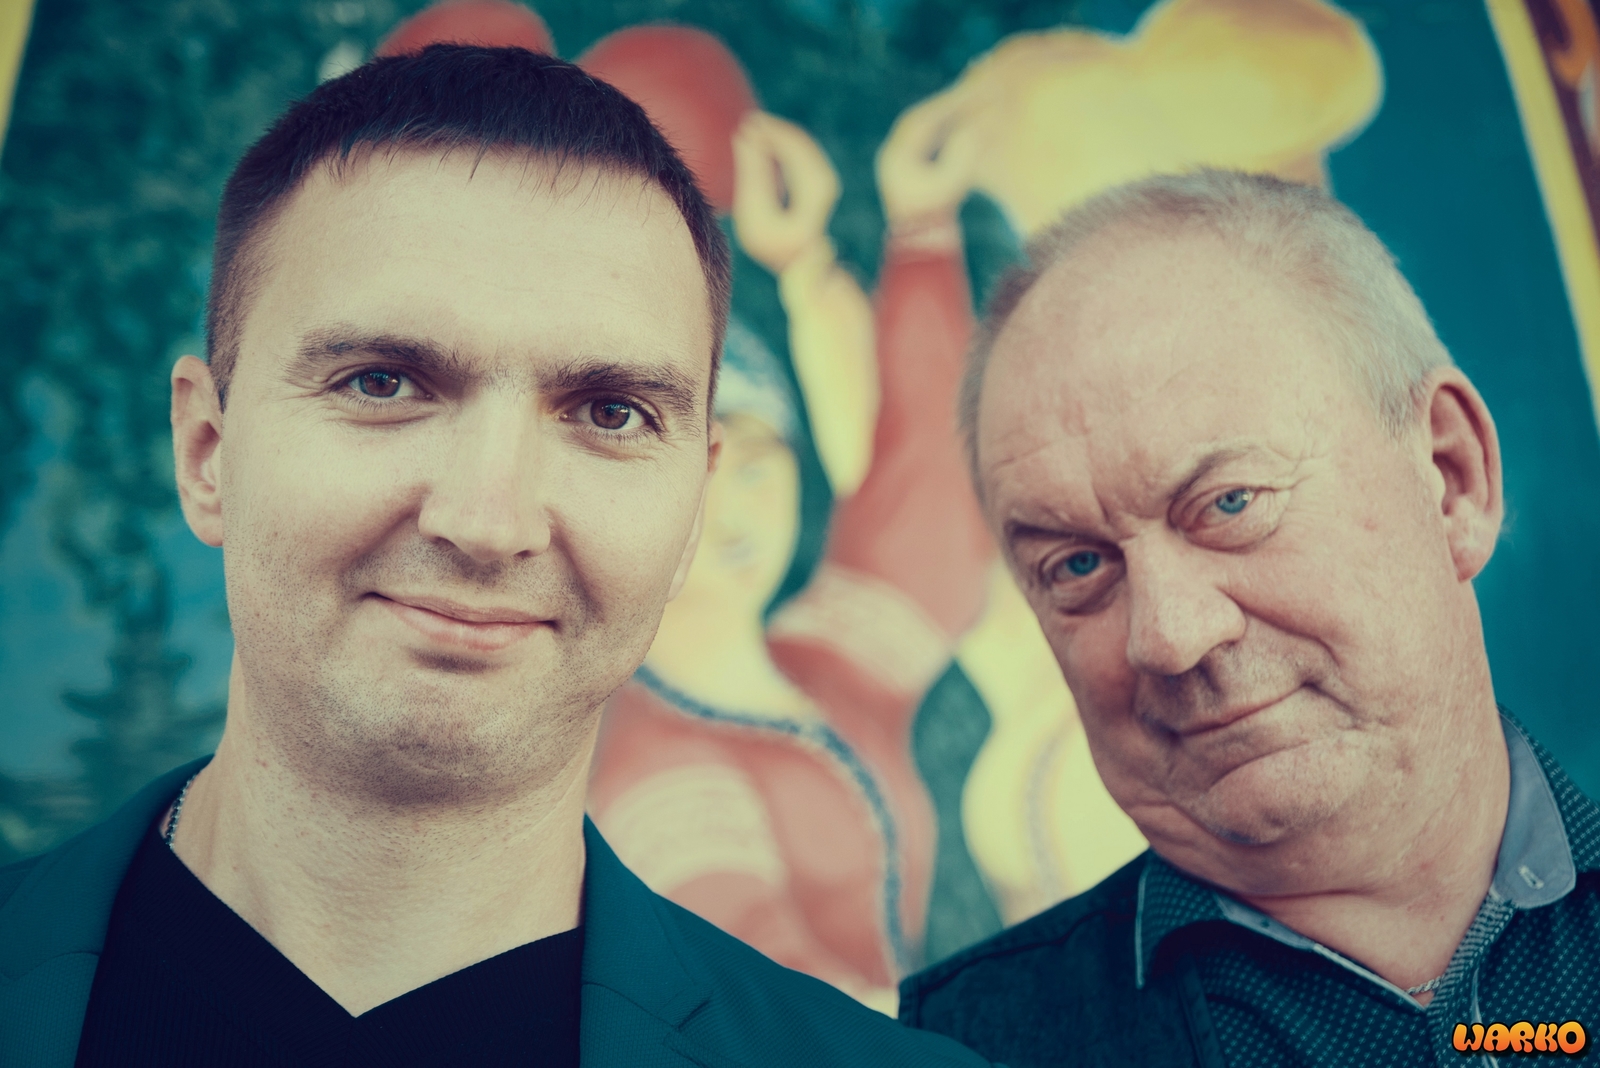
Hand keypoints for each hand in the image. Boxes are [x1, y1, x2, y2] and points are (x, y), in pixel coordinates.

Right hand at [732, 111, 841, 273]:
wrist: (794, 258)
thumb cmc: (768, 239)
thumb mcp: (752, 210)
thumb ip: (751, 173)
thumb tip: (743, 135)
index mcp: (808, 207)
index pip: (793, 158)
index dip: (772, 138)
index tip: (747, 127)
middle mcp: (824, 192)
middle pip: (801, 150)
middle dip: (776, 132)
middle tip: (749, 122)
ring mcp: (826, 186)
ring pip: (804, 149)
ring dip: (779, 135)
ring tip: (753, 127)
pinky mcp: (823, 182)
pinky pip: (804, 154)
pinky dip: (785, 144)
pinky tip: (766, 140)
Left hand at [876, 84, 992, 232]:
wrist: (921, 246)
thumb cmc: (937, 217)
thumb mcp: (953, 183)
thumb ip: (963, 152)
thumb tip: (976, 125)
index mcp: (896, 157)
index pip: (924, 120)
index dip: (950, 104)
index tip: (972, 92)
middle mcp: (891, 156)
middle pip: (921, 122)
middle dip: (947, 107)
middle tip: (971, 91)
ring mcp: (897, 164)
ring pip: (922, 131)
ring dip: (945, 118)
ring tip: (970, 106)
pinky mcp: (905, 172)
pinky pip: (925, 144)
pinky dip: (943, 133)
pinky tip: (961, 127)